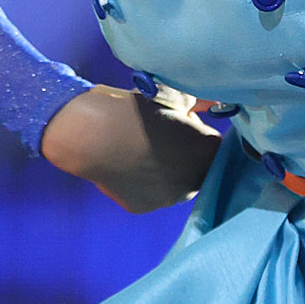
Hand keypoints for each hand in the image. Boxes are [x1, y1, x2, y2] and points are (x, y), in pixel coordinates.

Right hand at [41, 85, 219, 211]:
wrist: (90, 134)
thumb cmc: (132, 109)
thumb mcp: (170, 96)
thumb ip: (194, 101)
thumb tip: (207, 101)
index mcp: (205, 152)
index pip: (214, 144)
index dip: (196, 131)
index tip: (179, 121)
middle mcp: (193, 181)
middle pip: (196, 167)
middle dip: (184, 153)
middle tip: (158, 135)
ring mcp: (168, 198)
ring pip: (174, 182)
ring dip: (165, 169)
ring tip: (140, 149)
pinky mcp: (143, 207)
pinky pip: (150, 192)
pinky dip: (143, 181)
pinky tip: (127, 164)